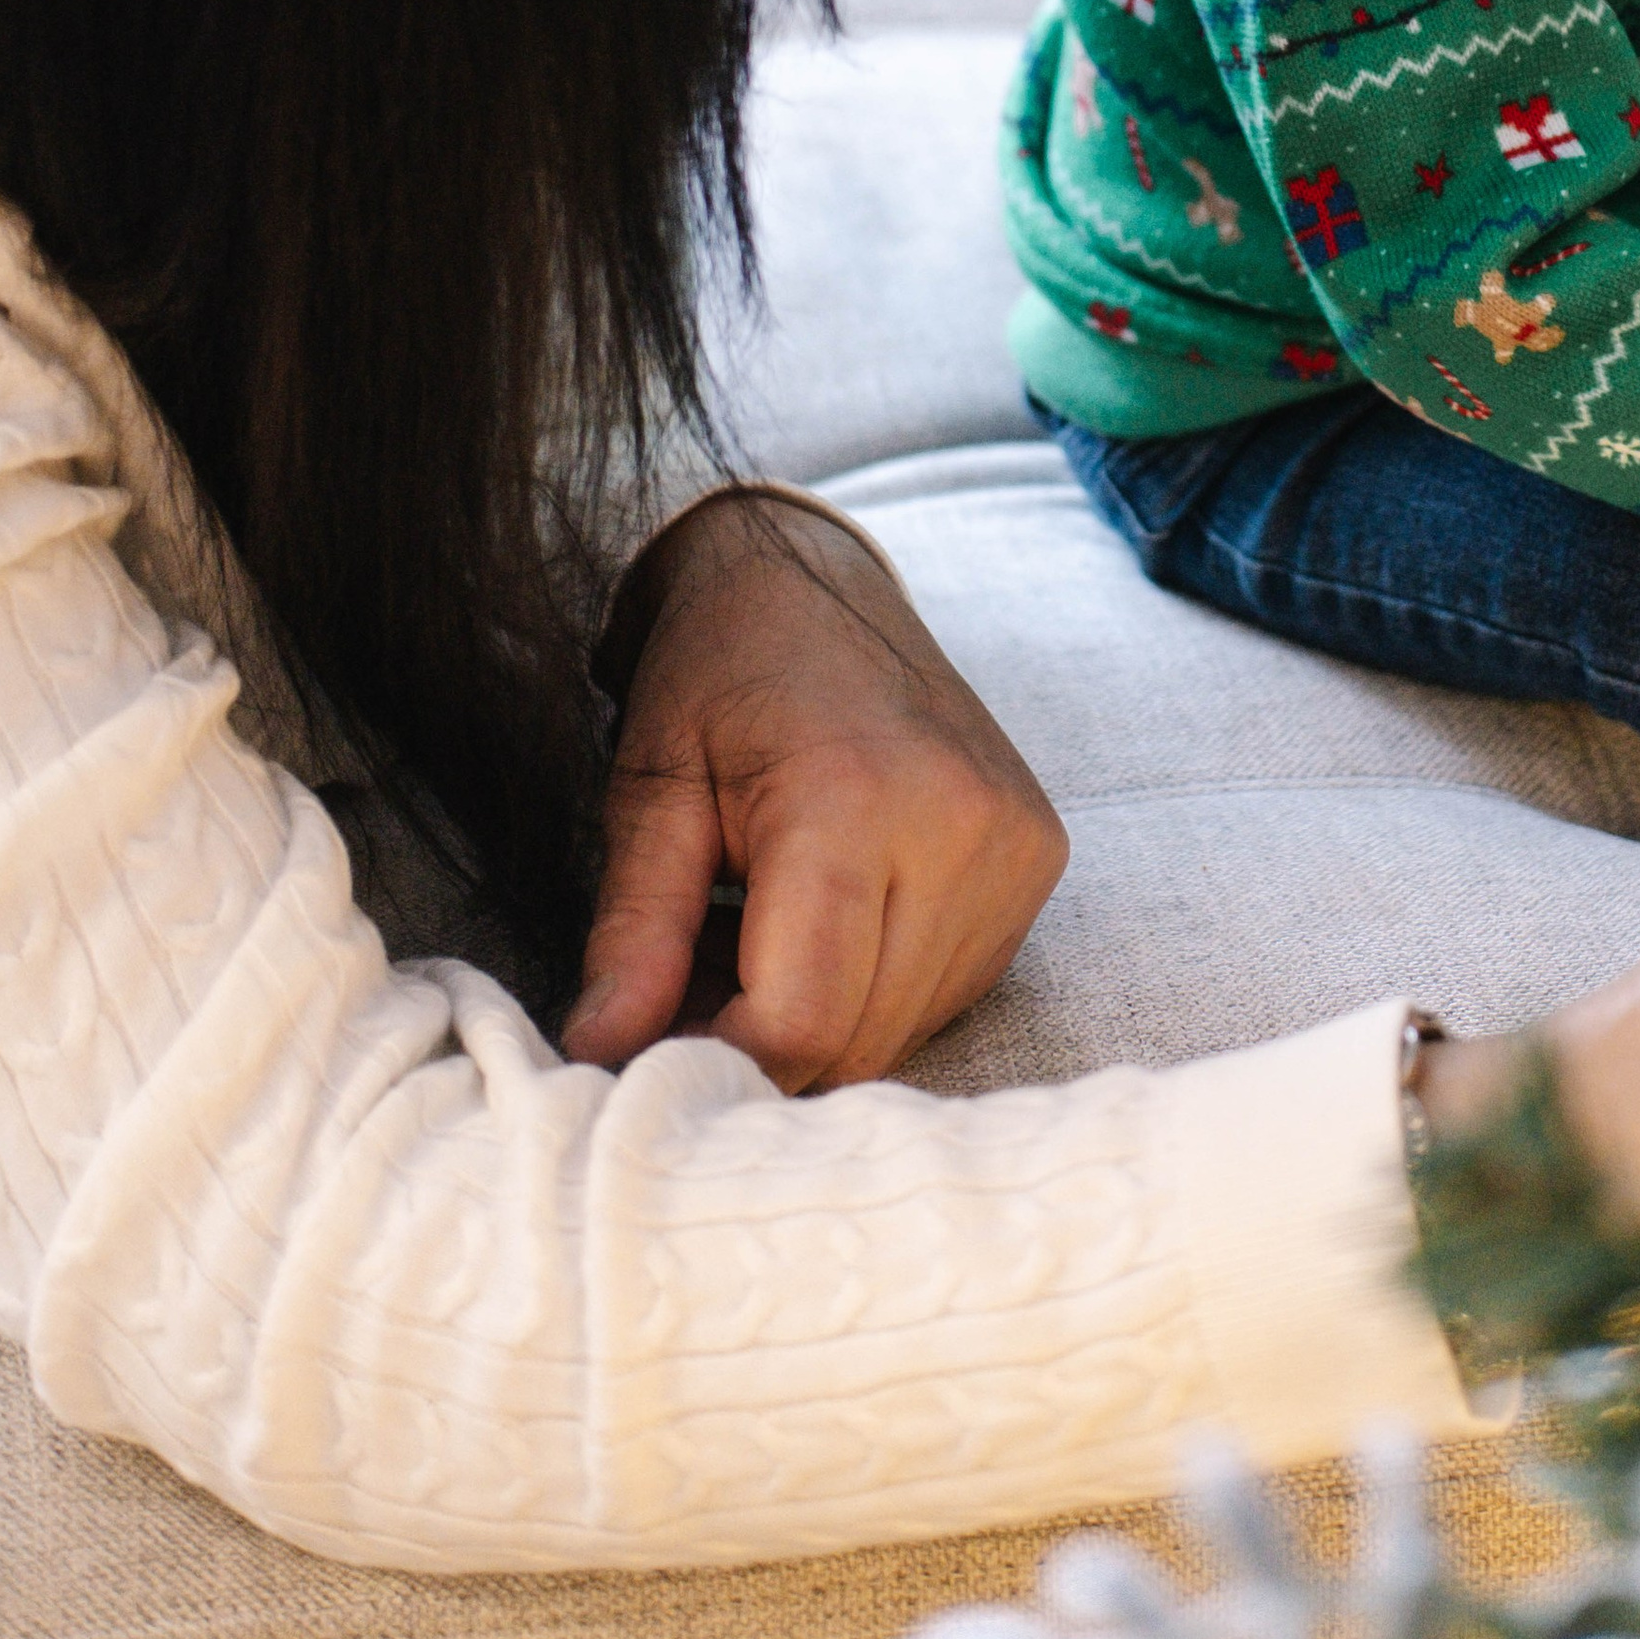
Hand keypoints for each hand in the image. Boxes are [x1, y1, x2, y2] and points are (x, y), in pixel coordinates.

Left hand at [560, 491, 1067, 1090]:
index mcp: (854, 803)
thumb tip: (601, 1057)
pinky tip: (823, 923)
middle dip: (762, 1050)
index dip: (717, 1061)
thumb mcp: (650, 793)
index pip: (803, 1023)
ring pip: (907, 1029)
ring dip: (822, 1023)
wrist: (814, 577)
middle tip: (687, 990)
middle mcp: (960, 828)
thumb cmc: (716, 675)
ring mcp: (1016, 845)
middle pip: (859, 1043)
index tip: (652, 1043)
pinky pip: (950, 985)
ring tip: (752, 940)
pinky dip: (876, 988)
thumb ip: (632, 933)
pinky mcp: (1038, 854)